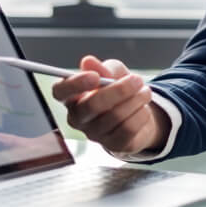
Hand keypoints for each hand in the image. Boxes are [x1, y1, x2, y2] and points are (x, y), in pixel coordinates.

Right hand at [52, 55, 169, 153]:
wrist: (138, 111)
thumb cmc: (119, 89)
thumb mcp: (113, 72)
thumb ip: (102, 68)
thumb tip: (88, 62)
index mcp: (73, 96)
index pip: (60, 92)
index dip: (74, 84)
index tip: (95, 76)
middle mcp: (78, 117)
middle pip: (91, 106)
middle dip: (119, 90)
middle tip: (137, 80)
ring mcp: (94, 134)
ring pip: (115, 116)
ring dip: (136, 100)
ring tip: (145, 92)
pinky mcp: (113, 145)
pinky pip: (128, 129)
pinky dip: (141, 114)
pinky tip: (143, 108)